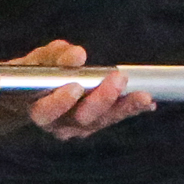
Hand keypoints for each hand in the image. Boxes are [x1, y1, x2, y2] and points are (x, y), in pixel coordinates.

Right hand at [1, 37, 152, 139]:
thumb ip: (54, 57)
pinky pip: (114, 117)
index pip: (46, 112)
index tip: (75, 87)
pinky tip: (147, 101)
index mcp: (37, 109)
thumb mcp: (38, 59)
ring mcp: (78, 127)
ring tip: (142, 95)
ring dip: (124, 107)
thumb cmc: (36, 73)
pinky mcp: (96, 123)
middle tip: (117, 79)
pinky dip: (131, 108)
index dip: (60, 102)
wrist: (35, 92)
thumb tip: (77, 56)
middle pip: (81, 119)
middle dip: (102, 99)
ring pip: (102, 121)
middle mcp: (58, 125)